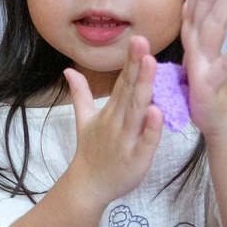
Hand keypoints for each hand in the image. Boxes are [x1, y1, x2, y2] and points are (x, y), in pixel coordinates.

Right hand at [64, 36, 162, 207]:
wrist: (88, 186)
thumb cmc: (92, 151)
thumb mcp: (84, 120)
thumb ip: (80, 93)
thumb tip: (68, 69)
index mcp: (110, 111)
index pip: (122, 82)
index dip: (130, 61)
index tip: (138, 39)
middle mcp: (117, 122)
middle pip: (129, 91)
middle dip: (137, 67)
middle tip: (144, 43)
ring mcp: (126, 140)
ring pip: (137, 111)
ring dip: (144, 88)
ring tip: (151, 65)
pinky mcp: (136, 159)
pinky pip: (146, 142)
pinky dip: (151, 129)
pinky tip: (158, 112)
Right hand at [181, 0, 226, 133]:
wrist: (214, 120)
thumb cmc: (209, 82)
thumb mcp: (205, 48)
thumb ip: (203, 22)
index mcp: (193, 35)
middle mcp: (195, 44)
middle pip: (204, 4)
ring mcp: (201, 63)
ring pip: (214, 26)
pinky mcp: (209, 84)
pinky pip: (224, 67)